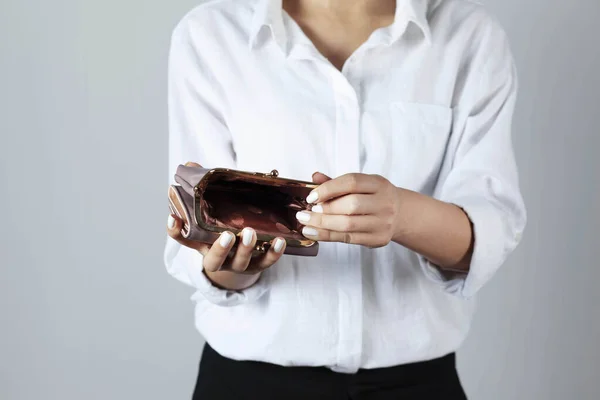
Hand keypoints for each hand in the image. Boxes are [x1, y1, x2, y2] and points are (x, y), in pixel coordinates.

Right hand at [167, 162, 286, 288]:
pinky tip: (280, 241)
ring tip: (251, 233)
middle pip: (214, 259)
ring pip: (240, 262)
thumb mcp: (212, 210)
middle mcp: (217, 257)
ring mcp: (237, 264)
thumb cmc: (223, 226)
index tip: (174, 218)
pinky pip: (266, 262)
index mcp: (201, 243)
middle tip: (228, 234)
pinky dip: (273, 253)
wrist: (240, 255)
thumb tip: (191, 164)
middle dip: (221, 248)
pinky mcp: (258, 265)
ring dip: (246, 249)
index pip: (183, 238)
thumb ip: (202, 189)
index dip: (176, 230)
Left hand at [296, 172, 402, 247]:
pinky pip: (348, 239)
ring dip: (323, 224)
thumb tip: (314, 177)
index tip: (311, 197)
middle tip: (306, 212)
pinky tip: (313, 233)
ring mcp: (383, 222)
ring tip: (306, 223)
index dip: (328, 189)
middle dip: (324, 210)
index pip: (351, 182)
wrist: (400, 215)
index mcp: (378, 184)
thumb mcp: (361, 184)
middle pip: (350, 205)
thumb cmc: (374, 197)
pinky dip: (327, 236)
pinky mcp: (378, 239)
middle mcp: (384, 202)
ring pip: (348, 224)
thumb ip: (337, 182)